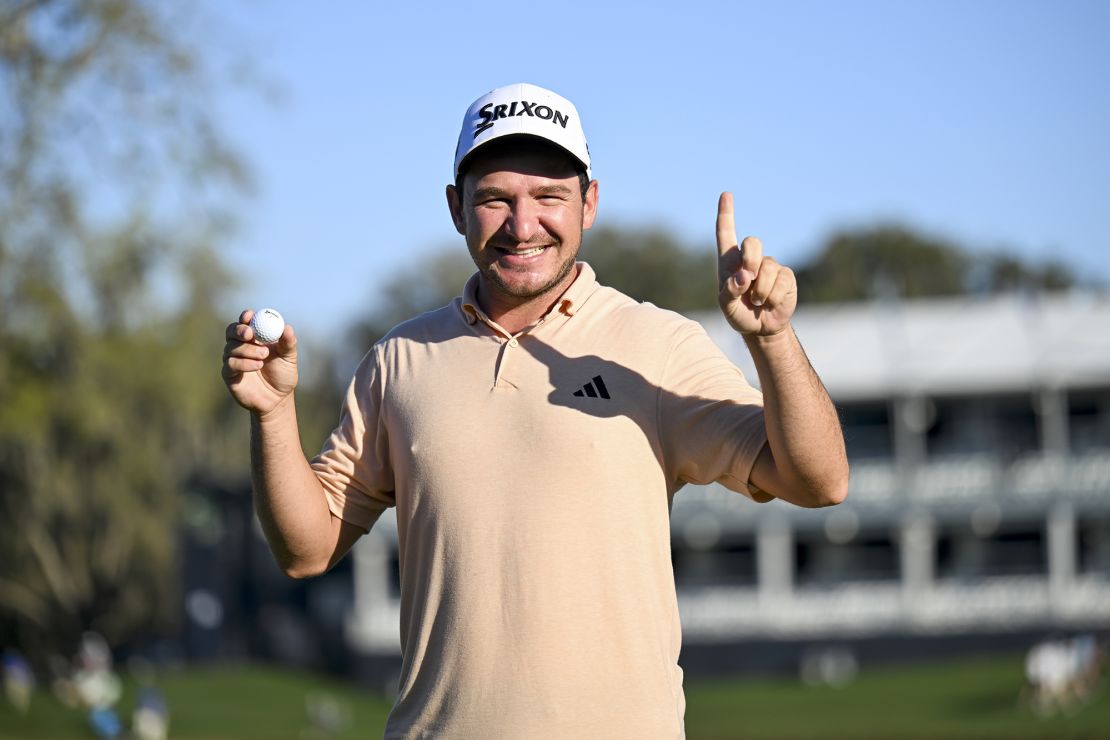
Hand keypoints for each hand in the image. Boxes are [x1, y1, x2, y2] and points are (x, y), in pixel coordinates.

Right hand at [221, 309, 297, 414]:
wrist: (278, 399)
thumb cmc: (283, 375)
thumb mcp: (289, 358)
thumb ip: (288, 343)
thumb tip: (287, 328)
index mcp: (255, 337)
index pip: (245, 322)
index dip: (246, 317)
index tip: (250, 316)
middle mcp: (241, 346)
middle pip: (231, 331)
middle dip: (239, 330)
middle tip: (250, 334)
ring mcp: (233, 359)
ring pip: (231, 347)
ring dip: (247, 350)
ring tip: (264, 357)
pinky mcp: (229, 374)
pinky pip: (230, 364)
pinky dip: (243, 363)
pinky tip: (257, 366)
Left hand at [716, 192, 796, 335]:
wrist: (761, 327)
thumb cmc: (739, 313)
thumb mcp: (727, 306)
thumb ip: (729, 292)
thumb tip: (743, 276)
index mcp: (730, 261)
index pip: (726, 233)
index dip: (726, 214)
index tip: (726, 194)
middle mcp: (751, 259)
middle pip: (752, 242)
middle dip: (750, 258)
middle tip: (747, 278)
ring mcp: (770, 266)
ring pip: (767, 267)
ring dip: (760, 290)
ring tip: (757, 302)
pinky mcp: (786, 276)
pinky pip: (781, 281)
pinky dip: (772, 297)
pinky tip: (770, 303)